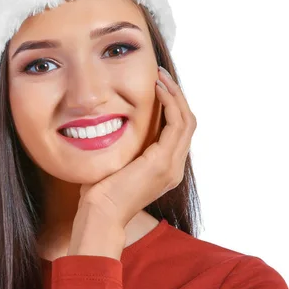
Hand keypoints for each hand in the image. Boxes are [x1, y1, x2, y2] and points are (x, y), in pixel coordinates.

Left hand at [79, 66, 196, 227]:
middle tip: (161, 75)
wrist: (101, 213)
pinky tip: (157, 90)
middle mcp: (174, 168)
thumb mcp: (118, 162)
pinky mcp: (162, 162)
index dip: (172, 106)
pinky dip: (169, 103)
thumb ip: (127, 146)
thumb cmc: (101, 191)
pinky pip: (176, 124)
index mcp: (166, 169)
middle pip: (188, 123)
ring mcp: (171, 166)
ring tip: (160, 77)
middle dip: (177, 96)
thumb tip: (116, 123)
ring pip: (187, 120)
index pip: (178, 131)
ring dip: (175, 95)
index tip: (158, 86)